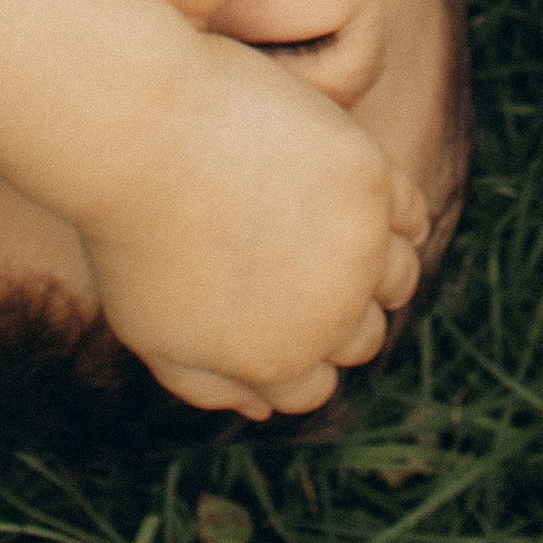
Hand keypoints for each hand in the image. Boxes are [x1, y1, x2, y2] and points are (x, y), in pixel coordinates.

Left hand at [81, 36, 429, 418]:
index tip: (267, 316)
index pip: (313, 388)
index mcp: (278, 362)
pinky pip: (411, 213)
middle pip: (364, 338)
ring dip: (376, 271)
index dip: (293, 359)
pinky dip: (398, 218)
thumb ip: (205, 384)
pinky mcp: (371, 176)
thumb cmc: (131, 231)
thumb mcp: (150, 331)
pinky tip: (365, 205)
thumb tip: (261, 409)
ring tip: (335, 238)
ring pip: (399, 278)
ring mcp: (357, 245)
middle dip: (337, 317)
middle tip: (298, 272)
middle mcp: (331, 314)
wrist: (143, 133)